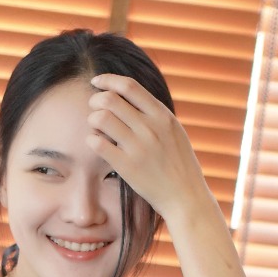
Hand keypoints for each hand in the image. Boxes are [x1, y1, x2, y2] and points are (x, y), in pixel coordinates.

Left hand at [86, 73, 216, 226]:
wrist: (185, 196)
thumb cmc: (179, 164)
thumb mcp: (174, 131)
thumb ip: (155, 114)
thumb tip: (130, 96)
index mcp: (162, 116)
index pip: (129, 86)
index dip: (108, 80)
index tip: (96, 81)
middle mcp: (150, 128)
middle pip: (110, 99)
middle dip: (96, 100)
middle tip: (94, 108)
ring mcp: (138, 147)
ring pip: (101, 119)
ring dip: (92, 120)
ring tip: (96, 128)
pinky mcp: (127, 167)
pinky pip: (98, 144)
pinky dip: (92, 140)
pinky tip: (96, 144)